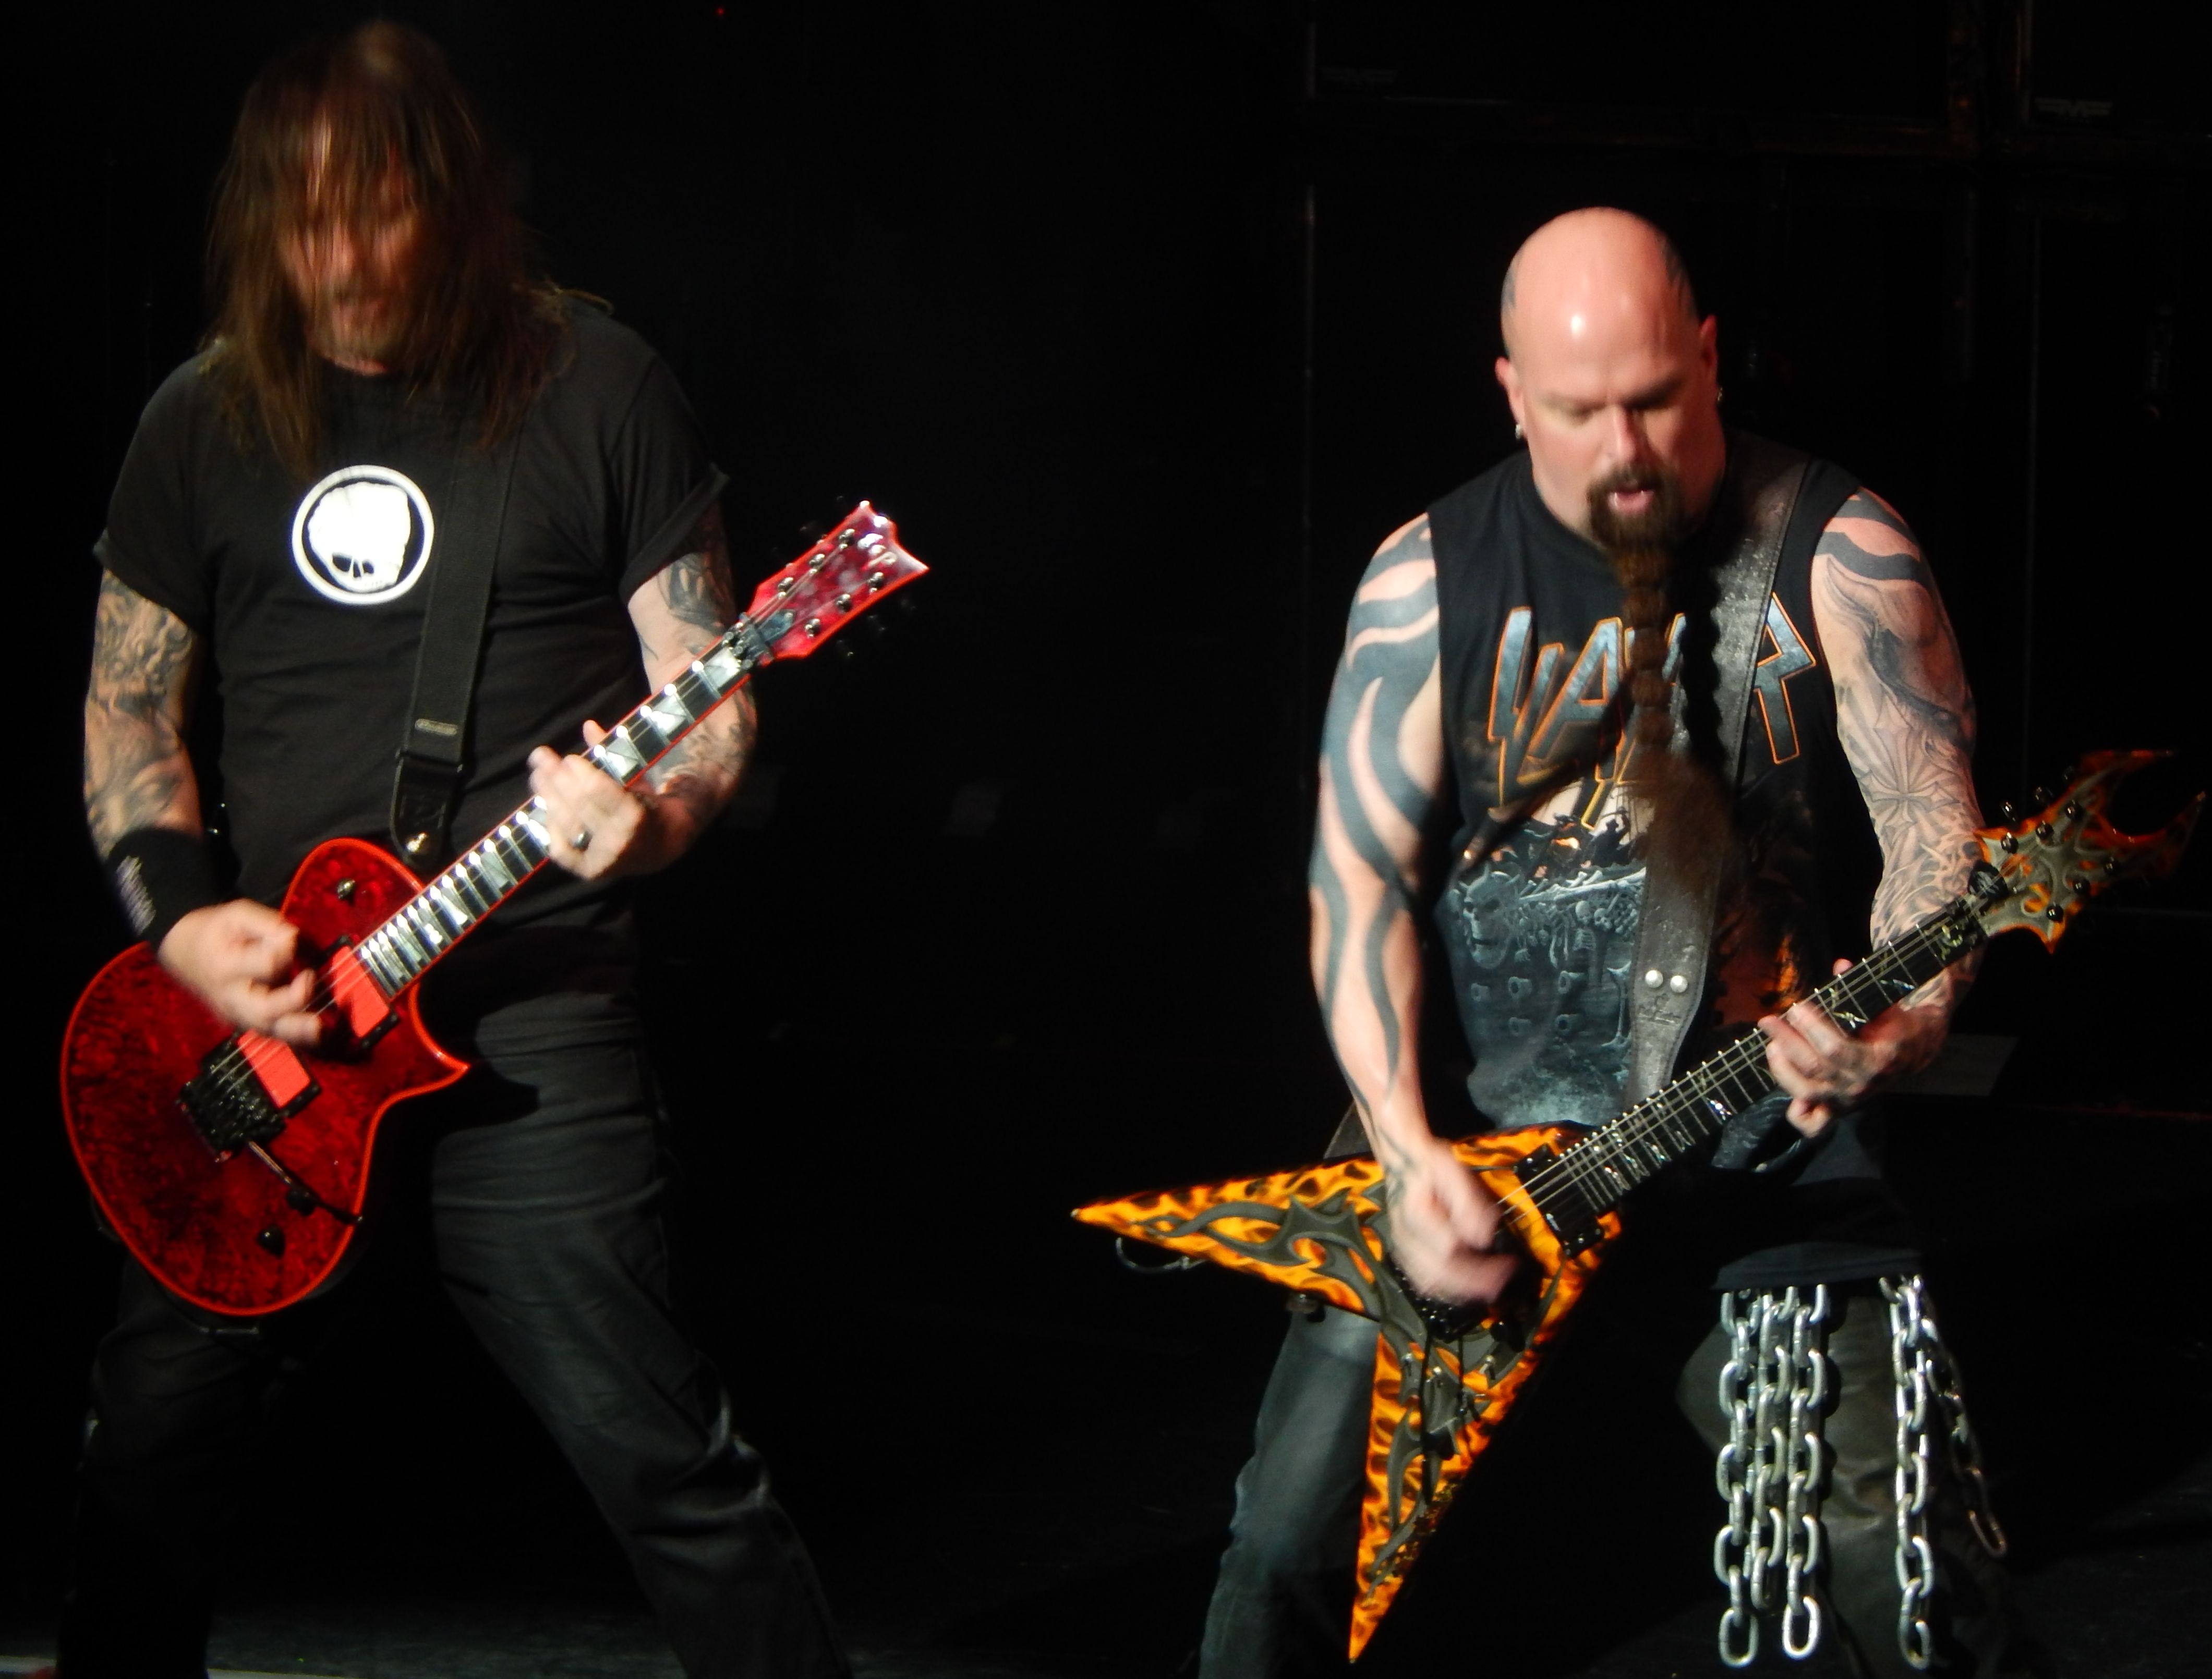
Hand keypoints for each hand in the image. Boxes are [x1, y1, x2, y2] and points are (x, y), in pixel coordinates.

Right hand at [158, 900, 322, 1045]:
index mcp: (226, 965)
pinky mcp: (244, 1021)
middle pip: (264, 1009)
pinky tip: (316, 1034)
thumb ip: (267, 924)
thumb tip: (293, 939)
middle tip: (310, 978)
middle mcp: (230, 995)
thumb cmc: (215, 932)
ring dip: (297, 1031)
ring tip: (320, 1028)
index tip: (291, 939)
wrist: (184, 954)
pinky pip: (270, 1033)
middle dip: (293, 1000)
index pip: (265, 964)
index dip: (284, 951)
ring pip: (268, 1029)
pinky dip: (294, 1036)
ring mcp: (237, 1013)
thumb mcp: (236, 914)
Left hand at [527, 722, 672, 881]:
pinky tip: (545, 807)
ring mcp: (601, 859)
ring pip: (565, 825)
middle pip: (576, 806)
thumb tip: (587, 726)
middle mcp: (617, 842)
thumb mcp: (637, 778)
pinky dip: (550, 827)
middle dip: (555, 778)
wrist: (661, 849)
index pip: (598, 791)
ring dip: (546, 796)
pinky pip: (560, 849)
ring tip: (537, 775)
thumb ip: (613, 754)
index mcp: (635, 816)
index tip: (568, 757)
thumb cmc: (648, 806)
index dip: (579, 772)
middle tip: (540, 756)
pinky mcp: (587, 871)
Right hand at [1383, 1129, 1520, 1304]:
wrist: (1403, 1161)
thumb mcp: (1454, 1170)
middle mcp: (1405, 1234)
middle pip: (1439, 1272)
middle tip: (1503, 1282)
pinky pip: (1424, 1281)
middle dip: (1475, 1283)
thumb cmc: (1429, 1164)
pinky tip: (1467, 1288)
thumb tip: (1483, 1237)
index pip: (1449, 1248)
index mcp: (1416, 1212)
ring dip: (1462, 1291)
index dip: (1480, 1262)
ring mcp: (1403, 1246)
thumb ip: (1469, 1203)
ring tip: (1490, 1289)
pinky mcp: (1405, 1253)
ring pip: (1430, 1282)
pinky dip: (1447, 1289)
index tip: (1507, 1262)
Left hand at [1758, 957, 1950, 1136]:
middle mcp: (1863, 1084)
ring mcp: (1849, 1100)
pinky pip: (1814, 1125)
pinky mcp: (1840, 1109)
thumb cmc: (1895, 1022)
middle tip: (1768, 1020)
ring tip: (1771, 1046)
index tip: (1797, 1007)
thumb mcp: (1886, 1003)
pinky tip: (1787, 1093)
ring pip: (1807, 1093)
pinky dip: (1797, 1114)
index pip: (1836, 1048)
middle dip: (1786, 1041)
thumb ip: (1860, 988)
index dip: (1811, 1027)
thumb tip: (1840, 965)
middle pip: (1815, 1068)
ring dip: (1782, 1069)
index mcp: (1879, 1058)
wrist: (1917, 1050)